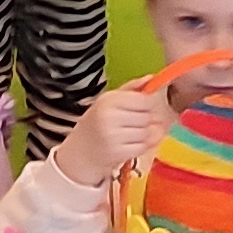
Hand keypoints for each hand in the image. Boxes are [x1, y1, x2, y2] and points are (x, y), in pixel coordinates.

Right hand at [51, 80, 165, 188]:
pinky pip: (142, 147)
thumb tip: (151, 79)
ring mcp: (113, 137)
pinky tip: (129, 144)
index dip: (147, 105)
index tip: (141, 109)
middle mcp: (109, 117)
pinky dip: (140, 147)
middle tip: (133, 124)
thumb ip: (131, 88)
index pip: (143, 100)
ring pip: (146, 133)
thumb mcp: (109, 101)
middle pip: (147, 117)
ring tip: (130, 134)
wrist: (80, 151)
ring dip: (143, 135)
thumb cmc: (98, 123)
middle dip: (145, 121)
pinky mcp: (117, 153)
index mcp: (108, 100)